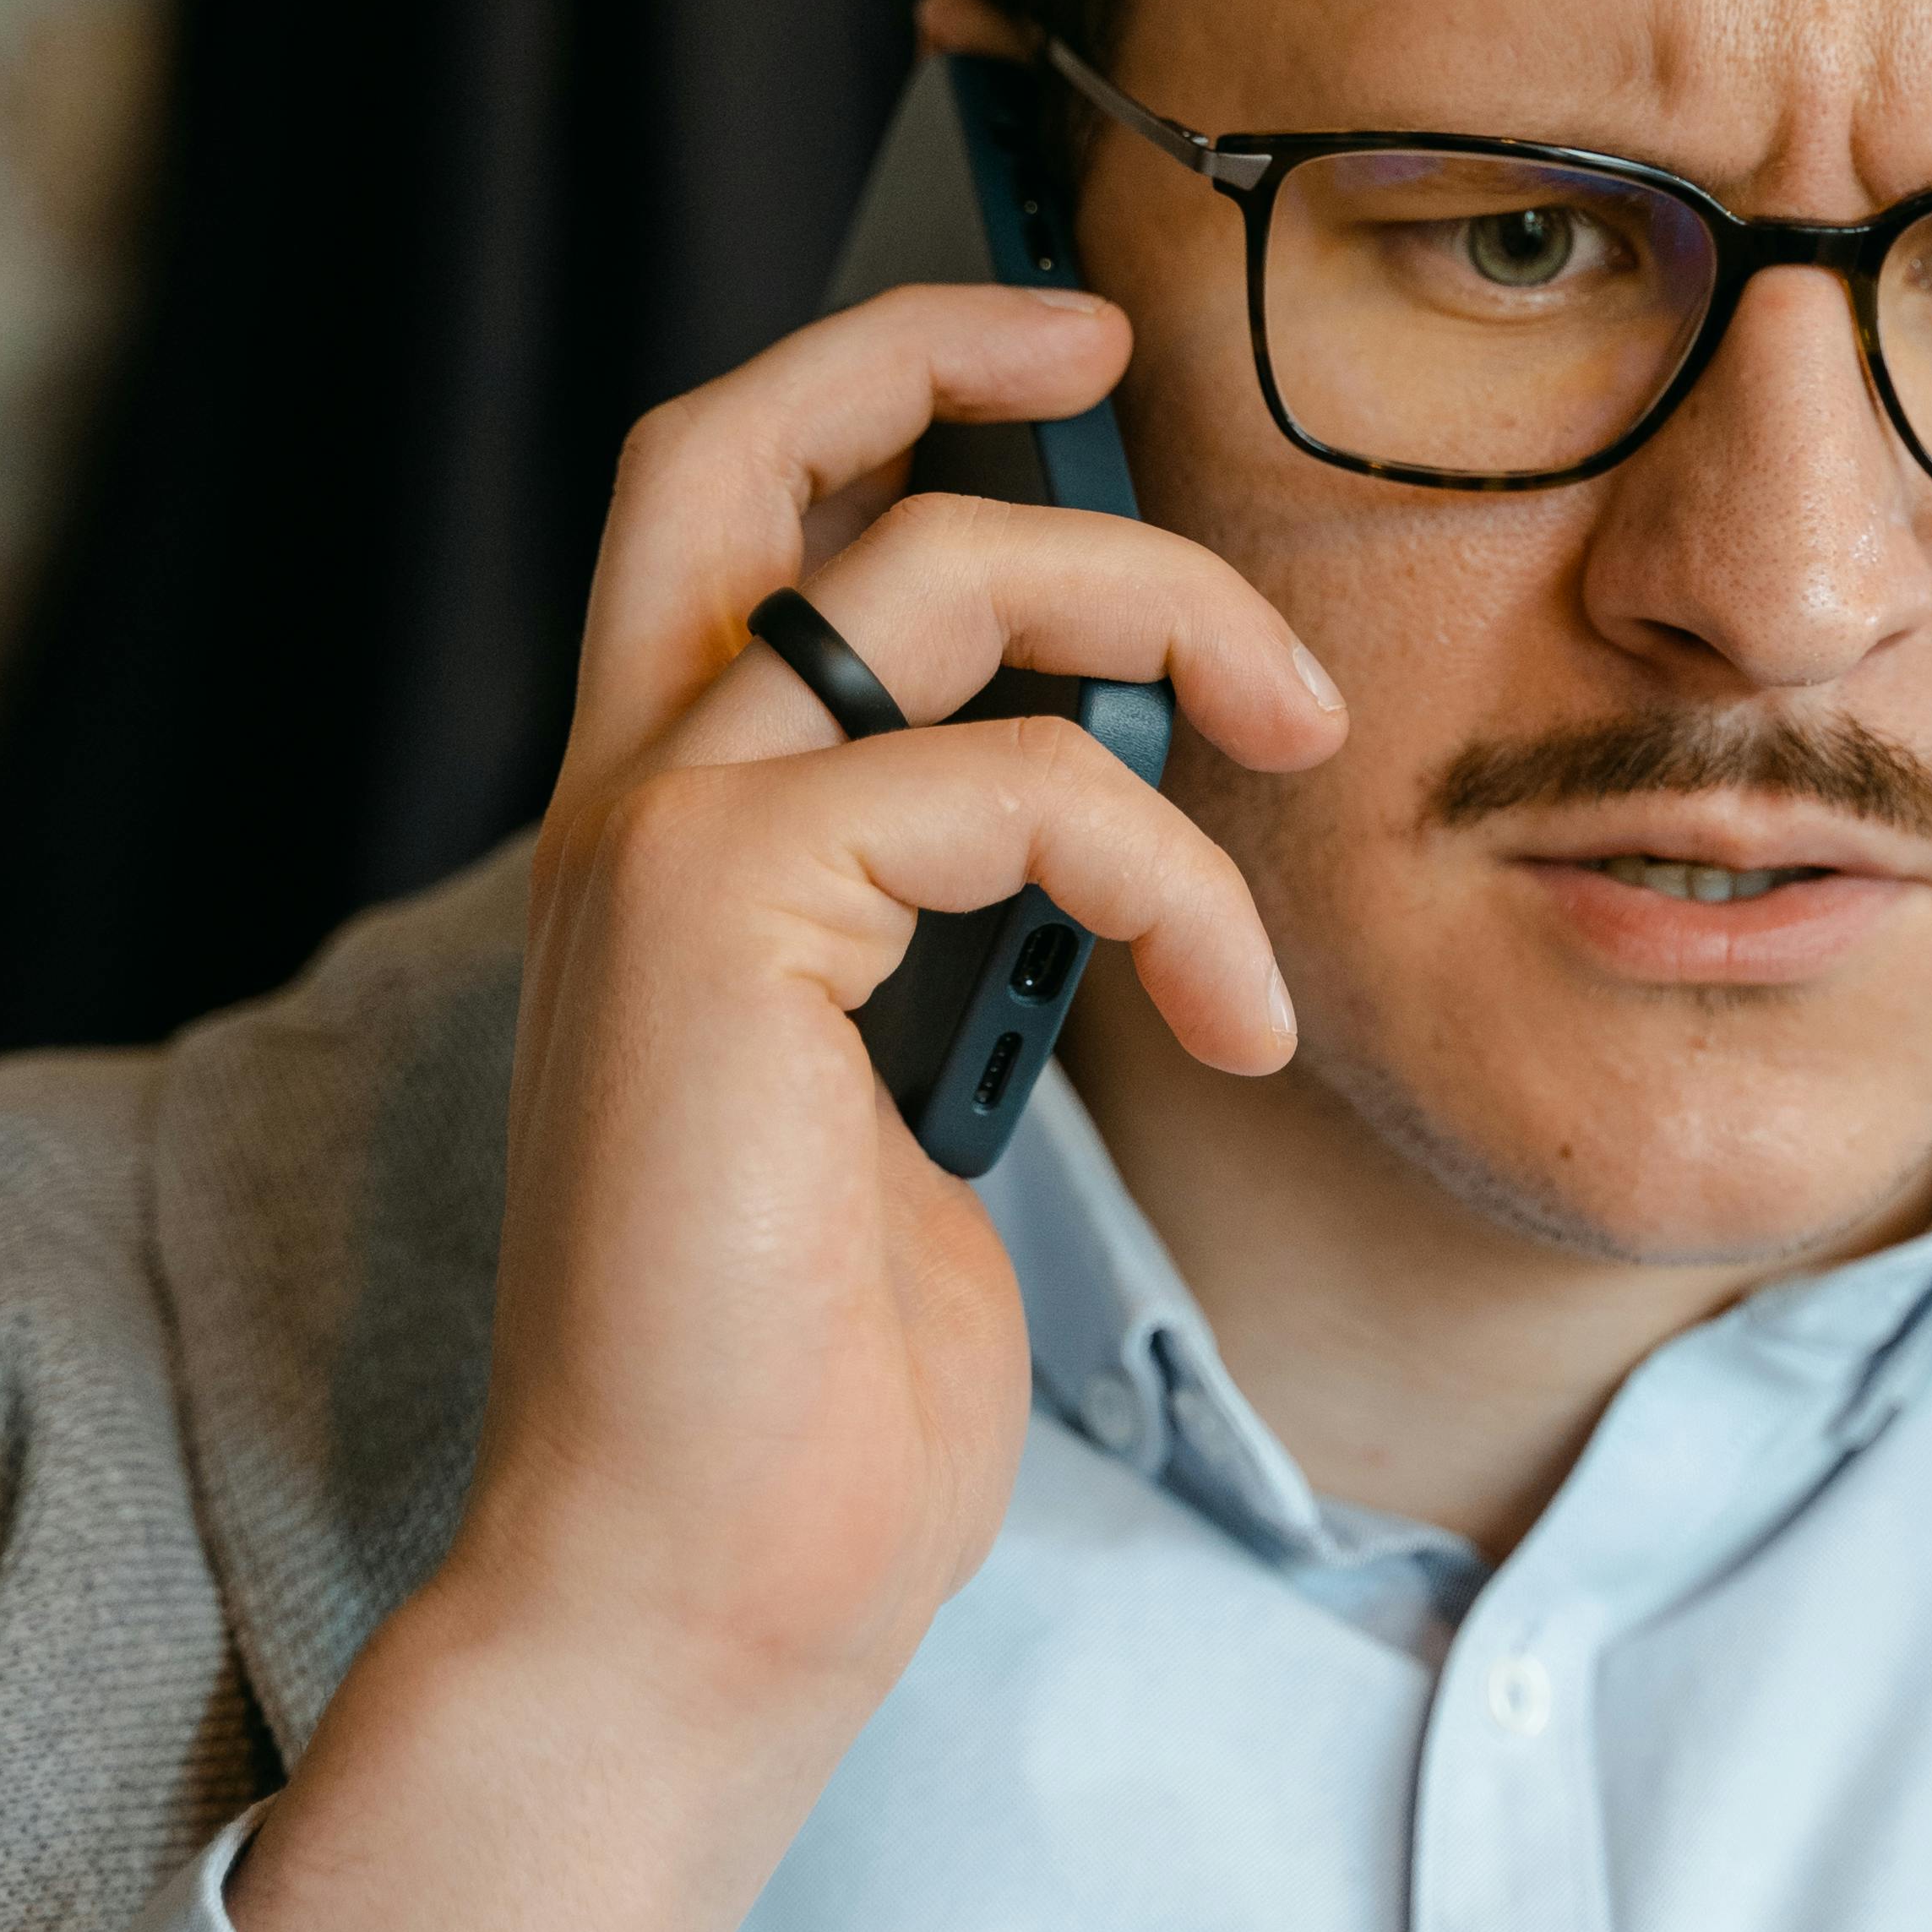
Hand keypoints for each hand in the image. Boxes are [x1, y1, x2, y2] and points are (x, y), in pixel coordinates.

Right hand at [230, 283, 1342, 1931]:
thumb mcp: (909, 1099)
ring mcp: (657, 847)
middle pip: (733, 445)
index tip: (1056, 358)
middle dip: (929, 340)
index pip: (723, 526)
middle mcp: (632, 810)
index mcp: (670, 846)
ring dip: (1161, 611)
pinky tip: (1236, 1013)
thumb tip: (1095, 803)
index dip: (869, 391)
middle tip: (1115, 336)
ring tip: (1300, 726)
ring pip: (929, 568)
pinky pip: (1019, 778)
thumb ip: (951, 925)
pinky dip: (1174, 873)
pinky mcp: (714, 914)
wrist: (700, 1595)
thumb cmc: (819, 1397)